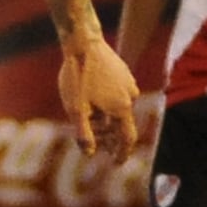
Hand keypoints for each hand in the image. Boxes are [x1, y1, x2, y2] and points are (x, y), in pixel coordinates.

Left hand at [57, 35, 140, 163]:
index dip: (122, 153)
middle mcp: (130, 97)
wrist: (82, 42)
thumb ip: (84, 134)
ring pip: (118, 110)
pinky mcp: (122, 73)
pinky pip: (117, 96)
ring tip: (87, 122)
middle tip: (93, 144)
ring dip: (105, 120)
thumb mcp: (76, 109)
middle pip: (121, 125)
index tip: (116, 164)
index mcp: (122, 108)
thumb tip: (90, 154)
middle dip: (107, 137)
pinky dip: (107, 105)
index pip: (127, 138)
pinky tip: (91, 103)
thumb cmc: (77, 76)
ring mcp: (128, 83)